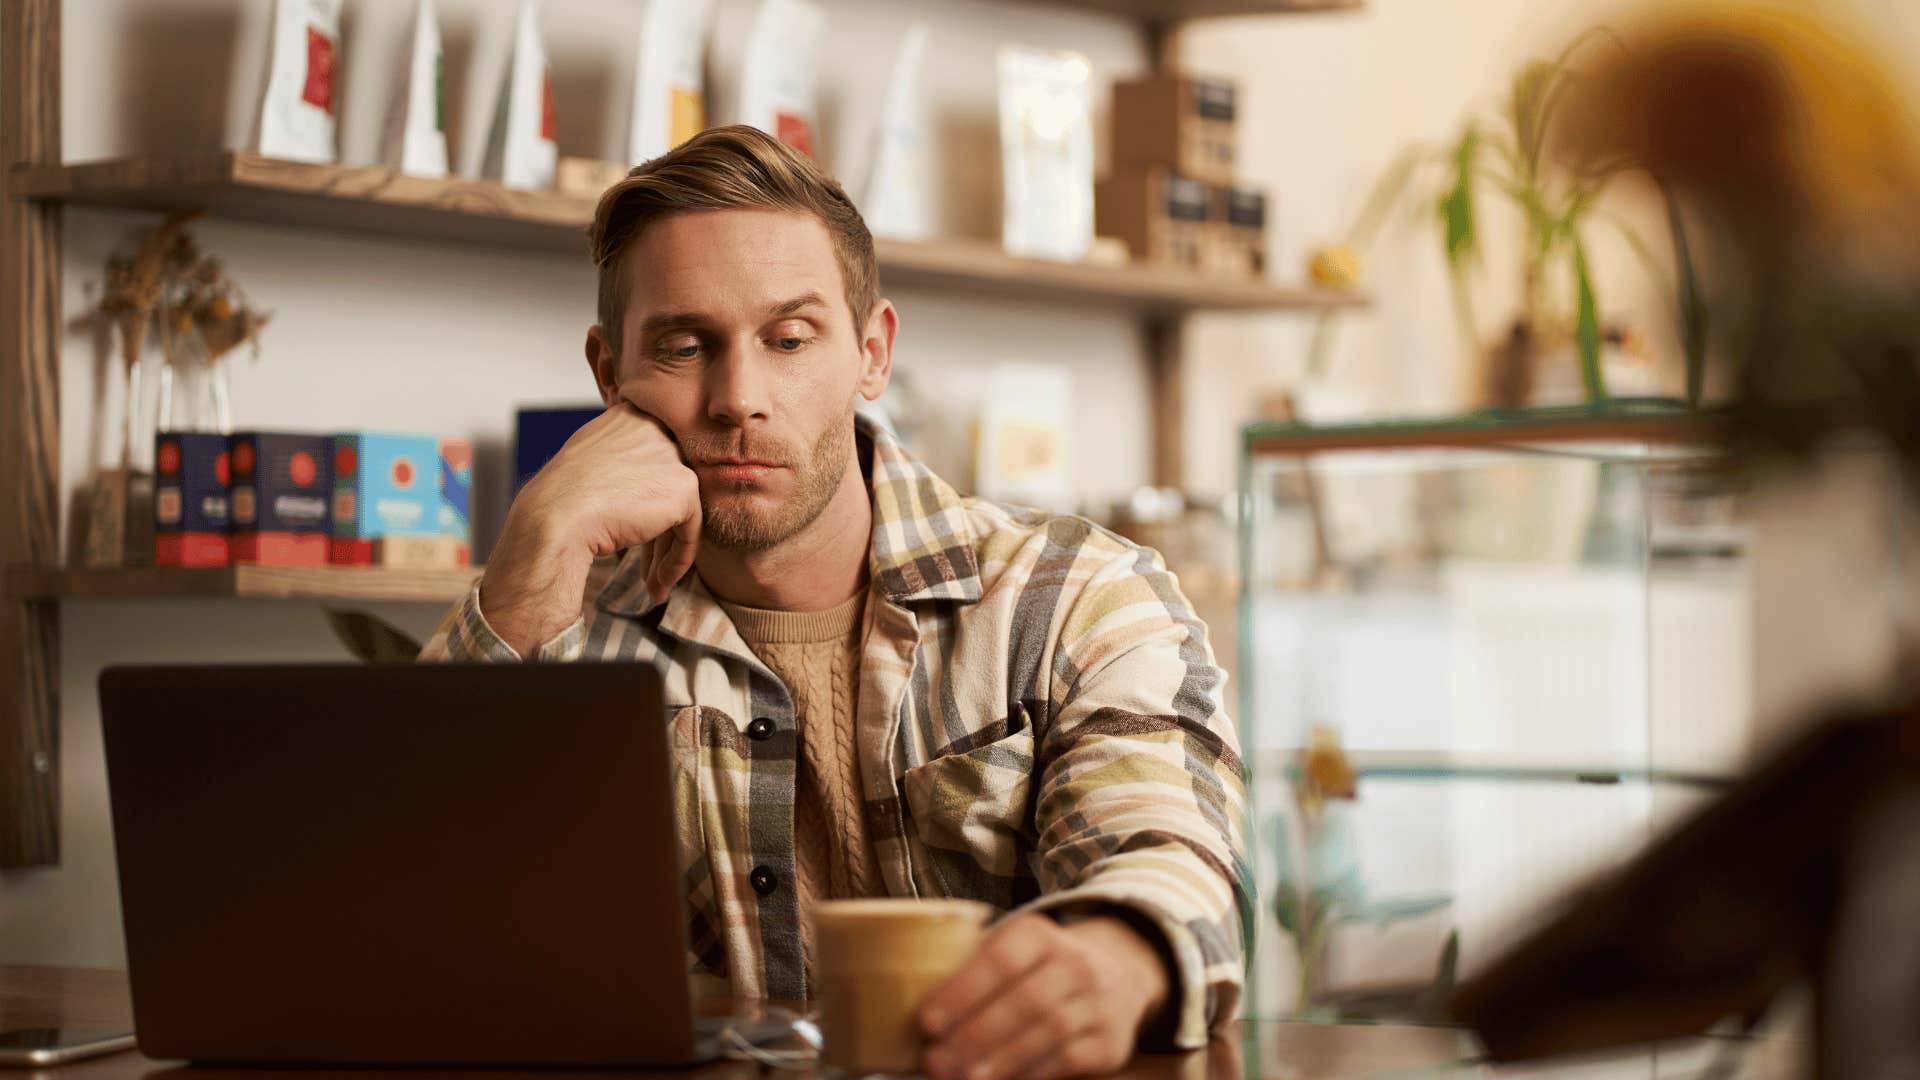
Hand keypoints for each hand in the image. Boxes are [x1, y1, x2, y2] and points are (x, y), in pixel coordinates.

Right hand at [479, 403, 700, 654]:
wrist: (554, 519)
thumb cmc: (560, 497)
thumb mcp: (589, 457)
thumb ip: (619, 455)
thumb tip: (638, 476)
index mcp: (631, 414)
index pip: (655, 458)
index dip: (646, 499)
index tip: (636, 528)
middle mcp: (656, 428)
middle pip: (669, 486)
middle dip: (659, 531)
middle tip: (646, 564)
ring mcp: (672, 456)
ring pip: (681, 511)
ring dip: (665, 551)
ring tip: (651, 581)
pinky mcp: (684, 488)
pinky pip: (690, 532)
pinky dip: (677, 561)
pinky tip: (658, 583)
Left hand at [919, 914, 1169, 1079]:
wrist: (1122, 970)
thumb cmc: (1042, 965)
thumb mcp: (1015, 947)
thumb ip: (974, 966)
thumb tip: (905, 1000)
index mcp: (1041, 934)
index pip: (1002, 959)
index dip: (962, 991)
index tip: (926, 1021)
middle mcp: (1076, 964)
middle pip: (1025, 1001)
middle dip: (976, 1036)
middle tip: (935, 1062)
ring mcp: (1099, 1004)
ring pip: (1048, 1034)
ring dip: (999, 1062)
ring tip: (961, 1078)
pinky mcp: (1111, 1043)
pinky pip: (1069, 1061)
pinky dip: (1031, 1075)